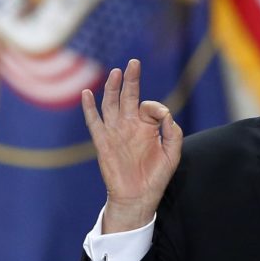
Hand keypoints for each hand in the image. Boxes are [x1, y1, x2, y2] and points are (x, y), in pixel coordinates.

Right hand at [81, 59, 182, 233]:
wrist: (138, 197)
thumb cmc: (156, 177)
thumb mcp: (172, 153)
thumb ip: (172, 131)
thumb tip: (165, 113)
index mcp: (147, 127)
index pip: (149, 106)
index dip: (156, 107)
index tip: (161, 116)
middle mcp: (130, 126)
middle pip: (128, 97)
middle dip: (131, 80)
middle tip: (133, 63)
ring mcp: (115, 132)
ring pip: (111, 104)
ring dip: (112, 88)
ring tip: (116, 72)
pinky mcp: (103, 142)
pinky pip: (94, 122)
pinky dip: (89, 108)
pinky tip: (86, 93)